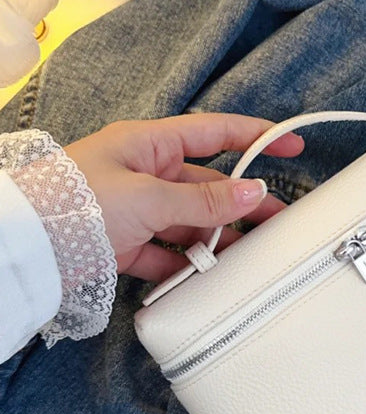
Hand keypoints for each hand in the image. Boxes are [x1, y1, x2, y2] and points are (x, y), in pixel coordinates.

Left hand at [64, 113, 303, 281]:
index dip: (256, 137)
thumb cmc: (75, 202)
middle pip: (209, 187)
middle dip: (244, 204)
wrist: (25, 246)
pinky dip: (185, 267)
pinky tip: (205, 278)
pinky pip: (167, 253)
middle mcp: (146, 175)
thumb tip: (255, 192)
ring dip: (216, 241)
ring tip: (247, 257)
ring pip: (191, 224)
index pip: (214, 134)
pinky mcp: (125, 244)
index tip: (291, 144)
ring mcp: (137, 211)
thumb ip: (205, 201)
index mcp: (149, 145)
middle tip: (278, 220)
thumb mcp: (149, 197)